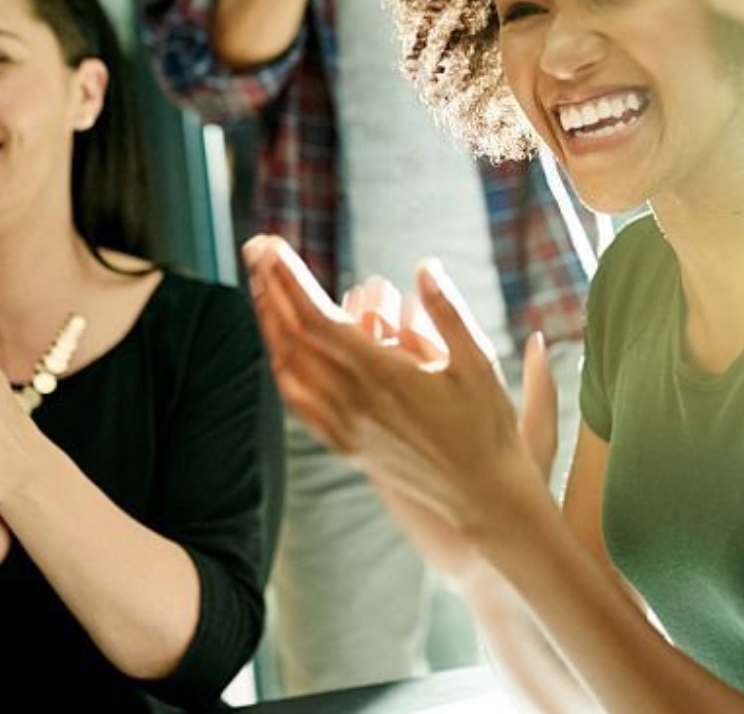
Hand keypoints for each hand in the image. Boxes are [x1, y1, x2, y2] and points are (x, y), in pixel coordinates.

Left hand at [243, 236, 546, 543]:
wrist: (482, 498)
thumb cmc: (488, 428)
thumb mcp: (478, 363)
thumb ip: (448, 312)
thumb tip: (424, 266)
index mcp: (383, 376)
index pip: (318, 318)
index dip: (289, 278)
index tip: (270, 244)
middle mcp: (354, 403)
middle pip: (293, 337)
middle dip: (271, 287)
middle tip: (255, 248)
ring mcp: (345, 428)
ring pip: (289, 369)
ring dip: (270, 323)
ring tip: (262, 286)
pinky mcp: (346, 447)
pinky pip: (299, 403)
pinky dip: (282, 368)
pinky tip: (280, 350)